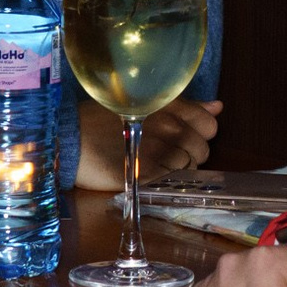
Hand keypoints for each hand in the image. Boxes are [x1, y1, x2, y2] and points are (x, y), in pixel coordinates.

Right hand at [76, 96, 223, 189]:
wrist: (68, 138)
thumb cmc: (101, 120)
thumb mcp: (143, 103)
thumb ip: (185, 107)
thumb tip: (218, 107)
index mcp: (167, 106)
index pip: (208, 125)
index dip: (201, 135)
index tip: (184, 138)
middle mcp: (166, 127)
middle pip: (201, 150)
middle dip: (189, 155)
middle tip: (164, 154)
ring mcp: (157, 152)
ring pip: (187, 168)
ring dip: (176, 169)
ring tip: (153, 164)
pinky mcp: (145, 175)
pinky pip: (170, 182)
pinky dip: (164, 181)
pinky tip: (147, 174)